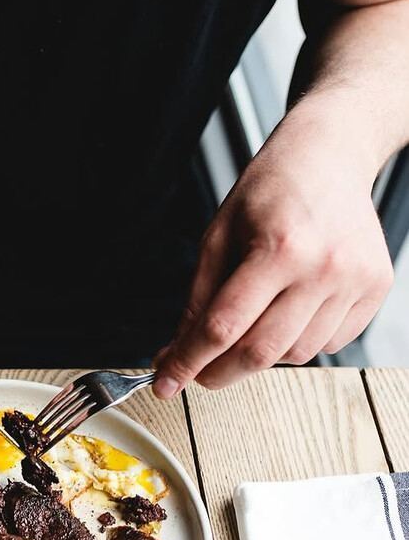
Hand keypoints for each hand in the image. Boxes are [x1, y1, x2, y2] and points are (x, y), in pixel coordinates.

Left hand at [153, 104, 392, 396]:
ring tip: (256, 315)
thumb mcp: (218, 236)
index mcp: (279, 247)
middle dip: (220, 372)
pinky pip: (328, 343)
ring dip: (262, 351)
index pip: (223, 326)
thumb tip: (177, 352)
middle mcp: (323, 267)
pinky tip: (290, 308)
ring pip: (295, 354)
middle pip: (260, 351)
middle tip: (198, 373)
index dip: (188, 362)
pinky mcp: (375, 289)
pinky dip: (300, 340)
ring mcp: (355, 281)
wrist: (330, 156)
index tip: (166, 383)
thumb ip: (197, 300)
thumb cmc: (272, 190)